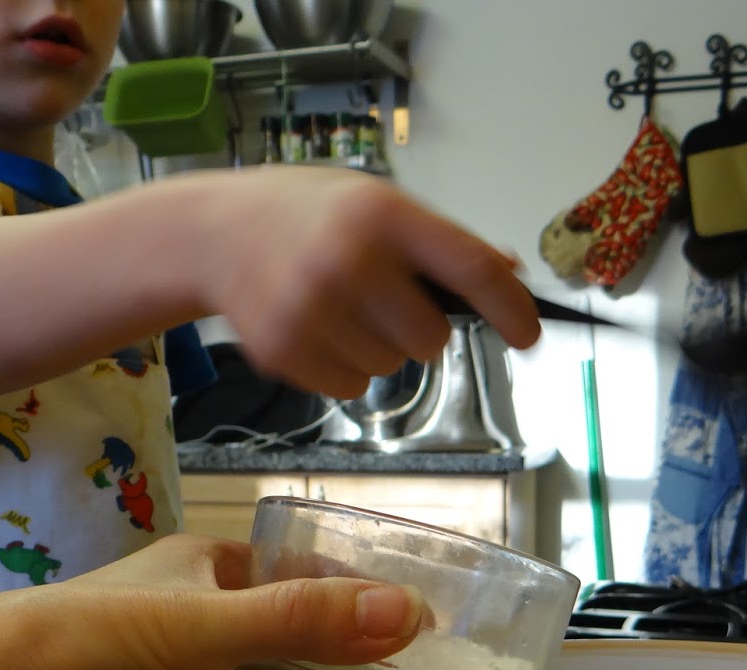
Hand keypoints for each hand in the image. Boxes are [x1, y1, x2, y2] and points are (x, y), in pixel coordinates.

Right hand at [194, 167, 541, 399]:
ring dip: (377, 348)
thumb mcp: (376, 204)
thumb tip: (510, 276)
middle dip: (418, 329)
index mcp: (383, 216)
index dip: (510, 309)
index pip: (471, 268)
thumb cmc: (311, 217)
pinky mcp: (283, 351)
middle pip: (430, 339)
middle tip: (383, 300)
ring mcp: (311, 309)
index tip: (529, 336)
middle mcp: (349, 261)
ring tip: (338, 307)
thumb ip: (439, 242)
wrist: (217, 233)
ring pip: (389, 368)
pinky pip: (349, 387)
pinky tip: (314, 327)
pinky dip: (341, 367)